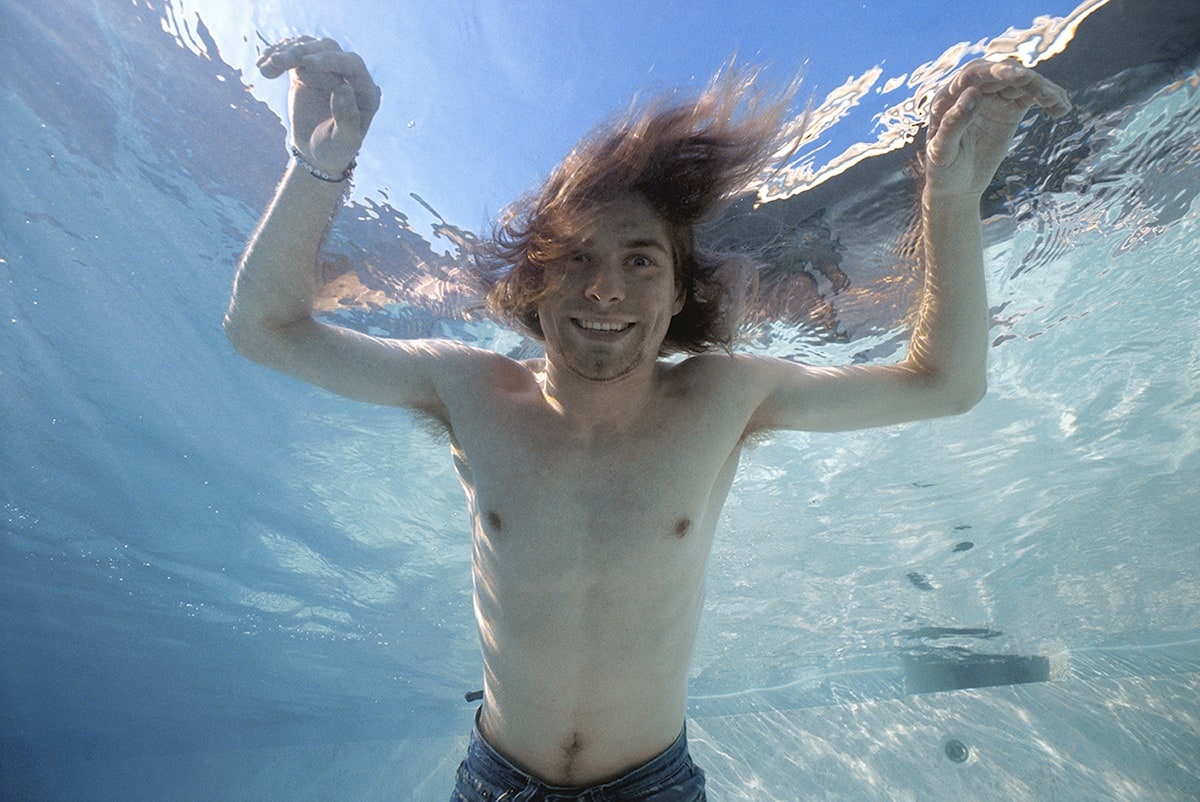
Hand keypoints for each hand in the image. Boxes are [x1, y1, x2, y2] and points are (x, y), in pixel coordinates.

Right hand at [257, 37, 381, 173]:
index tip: (307, 62)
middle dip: (302, 53)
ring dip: (286, 52)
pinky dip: (277, 56)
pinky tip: (262, 65)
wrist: (316, 154)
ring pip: (309, 47)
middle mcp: (349, 75)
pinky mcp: (308, 69)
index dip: (330, 60)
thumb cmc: (334, 151)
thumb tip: (344, 88)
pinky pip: (293, 53)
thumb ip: (347, 118)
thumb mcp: (343, 142)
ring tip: (265, 68)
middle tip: (278, 63)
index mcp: (366, 92)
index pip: (352, 65)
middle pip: (328, 49)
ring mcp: (328, 69)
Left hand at [924, 59, 1070, 197]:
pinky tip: (1063, 108)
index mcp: (949, 96)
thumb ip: (953, 123)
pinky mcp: (1009, 110)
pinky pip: (1031, 97)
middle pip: (1003, 74)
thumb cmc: (942, 170)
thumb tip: (972, 93)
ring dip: (1043, 89)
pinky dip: (1049, 99)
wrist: (955, 187)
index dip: (998, 72)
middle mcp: (971, 91)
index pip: (974, 75)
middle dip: (1026, 81)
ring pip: (1021, 83)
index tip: (1021, 76)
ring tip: (1058, 104)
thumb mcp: (942, 152)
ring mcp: (992, 99)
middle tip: (1045, 96)